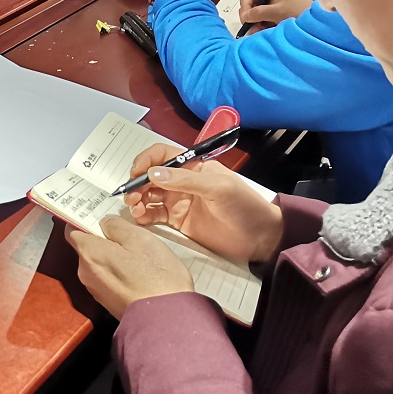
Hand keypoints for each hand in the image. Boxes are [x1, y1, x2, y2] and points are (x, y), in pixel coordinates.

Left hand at [65, 217, 193, 319]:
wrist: (166, 319)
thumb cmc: (155, 277)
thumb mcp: (139, 238)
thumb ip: (115, 225)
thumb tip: (104, 222)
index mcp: (89, 253)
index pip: (72, 229)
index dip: (83, 218)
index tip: (96, 213)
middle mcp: (85, 272)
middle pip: (87, 246)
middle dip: (103, 238)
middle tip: (127, 234)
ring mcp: (96, 289)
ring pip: (99, 263)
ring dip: (113, 256)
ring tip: (138, 255)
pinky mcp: (108, 300)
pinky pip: (108, 278)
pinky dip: (119, 271)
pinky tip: (139, 272)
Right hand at [123, 143, 283, 262]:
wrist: (260, 238)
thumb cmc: (245, 206)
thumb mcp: (218, 188)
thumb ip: (185, 180)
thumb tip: (152, 173)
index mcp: (193, 167)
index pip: (162, 155)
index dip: (146, 161)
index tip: (136, 173)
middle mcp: (181, 182)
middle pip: (150, 176)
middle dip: (137, 184)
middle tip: (132, 197)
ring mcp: (178, 201)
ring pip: (148, 195)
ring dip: (137, 199)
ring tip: (135, 209)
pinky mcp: (177, 221)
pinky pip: (153, 215)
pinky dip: (143, 216)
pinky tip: (141, 219)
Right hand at [238, 0, 311, 29]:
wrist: (318, 22)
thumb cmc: (299, 11)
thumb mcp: (277, 11)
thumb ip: (259, 13)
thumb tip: (244, 17)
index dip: (244, 7)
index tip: (246, 19)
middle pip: (249, 7)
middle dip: (249, 18)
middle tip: (251, 29)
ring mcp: (271, 9)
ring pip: (254, 17)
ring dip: (254, 25)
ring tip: (257, 33)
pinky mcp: (274, 19)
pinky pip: (261, 23)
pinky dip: (259, 29)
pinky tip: (261, 34)